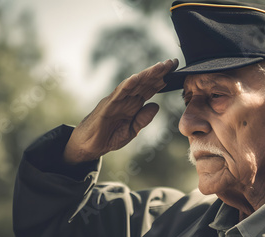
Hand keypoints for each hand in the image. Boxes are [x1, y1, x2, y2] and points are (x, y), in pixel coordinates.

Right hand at [63, 58, 178, 163]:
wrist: (89, 145)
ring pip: (134, 84)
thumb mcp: (131, 131)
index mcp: (133, 104)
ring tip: (160, 66)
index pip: (150, 89)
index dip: (162, 80)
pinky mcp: (107, 105)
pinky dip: (127, 85)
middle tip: (173, 62)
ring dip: (147, 74)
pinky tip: (137, 78)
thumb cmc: (108, 136)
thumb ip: (143, 119)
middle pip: (145, 83)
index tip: (176, 71)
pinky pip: (118, 93)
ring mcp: (116, 100)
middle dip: (159, 73)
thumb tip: (156, 106)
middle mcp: (126, 99)